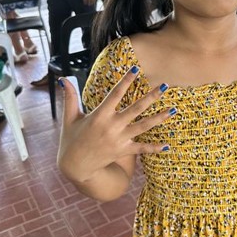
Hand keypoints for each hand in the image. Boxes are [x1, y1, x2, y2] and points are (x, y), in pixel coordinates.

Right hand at [57, 68, 173, 183]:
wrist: (75, 167)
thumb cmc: (71, 139)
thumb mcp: (69, 118)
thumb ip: (70, 97)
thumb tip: (63, 78)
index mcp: (99, 115)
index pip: (115, 94)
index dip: (125, 81)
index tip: (136, 69)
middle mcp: (111, 127)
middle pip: (135, 109)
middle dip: (151, 97)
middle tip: (164, 86)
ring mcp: (119, 139)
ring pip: (143, 127)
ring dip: (159, 118)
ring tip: (173, 109)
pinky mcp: (123, 151)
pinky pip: (141, 148)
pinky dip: (154, 148)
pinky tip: (167, 145)